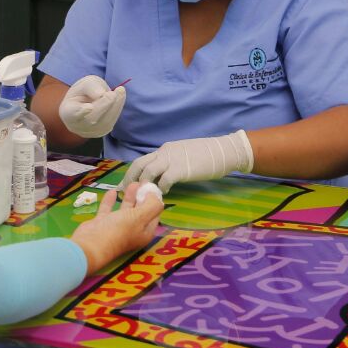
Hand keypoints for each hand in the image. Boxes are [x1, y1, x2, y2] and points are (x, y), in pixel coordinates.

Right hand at [58, 75, 126, 137]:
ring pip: (103, 122)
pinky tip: (120, 96)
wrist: (86, 102)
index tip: (89, 107)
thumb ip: (90, 87)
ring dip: (115, 106)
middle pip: (92, 118)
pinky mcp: (101, 132)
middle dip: (104, 105)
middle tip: (112, 93)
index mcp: (67, 112)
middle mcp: (76, 126)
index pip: (72, 114)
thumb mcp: (84, 83)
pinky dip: (117, 108)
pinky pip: (110, 122)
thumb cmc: (82, 93)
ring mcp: (89, 132)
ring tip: (120, 91)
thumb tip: (101, 94)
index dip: (80, 112)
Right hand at [70, 184, 163, 272]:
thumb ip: (152, 205)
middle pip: (140, 210)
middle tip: (143, 180)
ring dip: (129, 196)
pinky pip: (108, 209)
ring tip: (132, 183)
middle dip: (143, 196)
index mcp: (144, 232)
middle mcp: (132, 231)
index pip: (154, 214)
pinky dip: (111, 201)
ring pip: (125, 209)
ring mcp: (116, 227)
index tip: (152, 186)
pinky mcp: (102, 224)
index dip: (154, 200)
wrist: (91, 244)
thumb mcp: (140, 217)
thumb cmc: (119, 230)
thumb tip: (155, 196)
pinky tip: (113, 191)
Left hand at [120, 131, 253, 192]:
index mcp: (165, 150)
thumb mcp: (184, 155)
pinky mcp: (180, 169)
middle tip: (124, 193)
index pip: (143, 160)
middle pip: (139, 165)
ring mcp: (172, 160)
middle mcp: (165, 153)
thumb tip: (162, 176)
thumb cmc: (207, 155)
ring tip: (142, 197)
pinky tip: (163, 195)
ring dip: (143, 185)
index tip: (125, 184)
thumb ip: (171, 163)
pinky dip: (161, 189)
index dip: (132, 173)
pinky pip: (164, 181)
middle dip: (130, 179)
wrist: (223, 151)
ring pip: (148, 172)